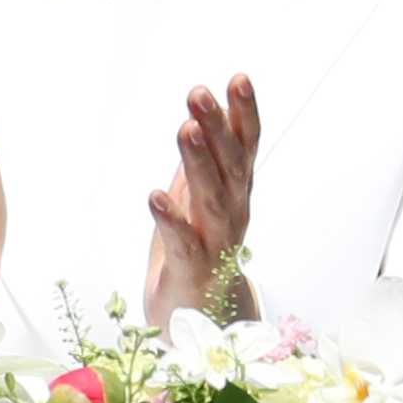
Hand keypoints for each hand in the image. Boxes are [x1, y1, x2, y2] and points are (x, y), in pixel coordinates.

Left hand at [143, 74, 260, 326]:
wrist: (200, 323)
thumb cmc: (197, 258)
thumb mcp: (199, 202)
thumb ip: (202, 164)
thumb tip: (200, 119)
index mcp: (234, 194)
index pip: (245, 147)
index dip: (244, 114)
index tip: (238, 79)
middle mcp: (233, 215)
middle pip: (231, 166)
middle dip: (218, 127)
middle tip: (201, 94)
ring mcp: (217, 244)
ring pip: (212, 199)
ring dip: (199, 162)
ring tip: (185, 128)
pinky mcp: (194, 273)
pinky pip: (184, 244)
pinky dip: (171, 220)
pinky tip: (157, 196)